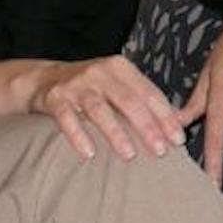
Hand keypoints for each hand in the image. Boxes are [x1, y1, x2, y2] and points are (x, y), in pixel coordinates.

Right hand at [5, 54, 184, 161]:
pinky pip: (67, 118)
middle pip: (128, 101)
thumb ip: (142, 99)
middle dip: (147, 127)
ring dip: (116, 134)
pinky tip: (89, 153)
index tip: (178, 139)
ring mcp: (76, 84)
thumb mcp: (117, 85)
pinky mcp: (55, 98)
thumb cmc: (91, 87)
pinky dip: (78, 135)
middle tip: (160, 151)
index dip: (165, 116)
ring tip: (129, 155)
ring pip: (99, 110)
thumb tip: (178, 122)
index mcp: (120, 67)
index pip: (148, 92)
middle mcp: (100, 72)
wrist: (44, 79)